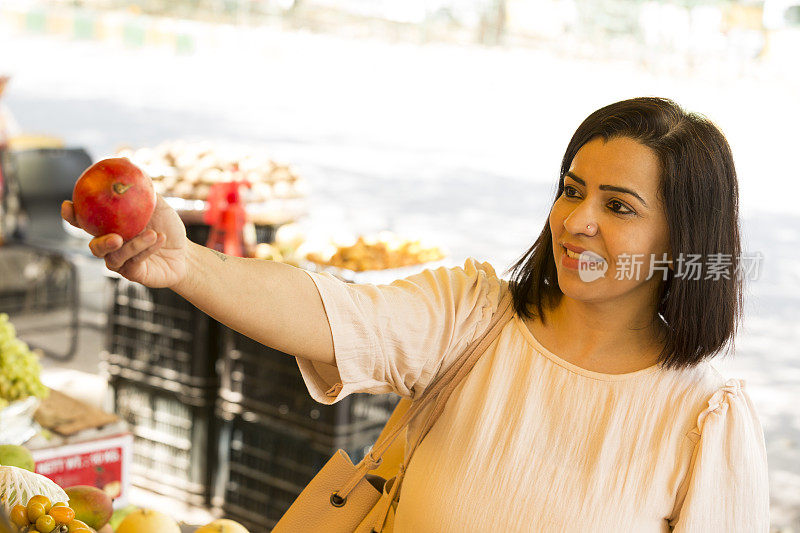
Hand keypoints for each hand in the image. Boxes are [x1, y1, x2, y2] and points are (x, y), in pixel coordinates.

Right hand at [61, 194, 189, 288]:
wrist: (185, 253)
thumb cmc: (166, 226)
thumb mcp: (156, 204)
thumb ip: (140, 187)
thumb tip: (125, 160)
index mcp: (109, 227)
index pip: (84, 222)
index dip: (71, 216)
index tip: (67, 205)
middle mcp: (110, 246)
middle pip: (93, 246)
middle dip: (100, 241)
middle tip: (115, 236)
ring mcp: (120, 262)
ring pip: (116, 256)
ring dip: (134, 245)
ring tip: (151, 233)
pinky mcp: (133, 274)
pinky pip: (134, 262)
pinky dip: (147, 249)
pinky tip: (159, 238)